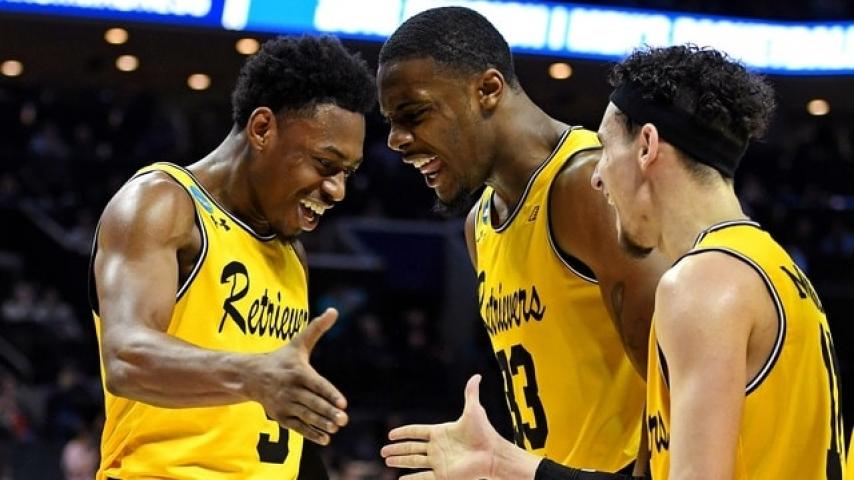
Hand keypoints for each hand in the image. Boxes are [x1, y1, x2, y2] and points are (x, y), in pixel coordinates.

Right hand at [245, 308, 347, 444]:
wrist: (251, 376)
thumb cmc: (281, 359)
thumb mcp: (298, 343)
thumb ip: (317, 328)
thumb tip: (334, 310)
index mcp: (298, 372)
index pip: (317, 385)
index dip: (330, 394)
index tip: (343, 403)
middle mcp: (291, 389)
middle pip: (313, 403)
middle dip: (328, 412)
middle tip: (344, 419)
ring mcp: (284, 404)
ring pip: (306, 416)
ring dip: (321, 423)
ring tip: (336, 427)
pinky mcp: (280, 416)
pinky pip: (297, 427)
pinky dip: (311, 433)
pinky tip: (326, 438)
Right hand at [381, 375, 501, 479]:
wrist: (493, 455)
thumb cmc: (484, 433)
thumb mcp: (474, 411)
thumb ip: (471, 393)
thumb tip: (477, 375)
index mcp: (440, 432)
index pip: (417, 432)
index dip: (404, 432)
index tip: (391, 434)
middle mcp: (437, 448)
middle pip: (411, 448)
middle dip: (396, 449)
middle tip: (383, 451)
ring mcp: (439, 462)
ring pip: (414, 461)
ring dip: (400, 461)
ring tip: (387, 461)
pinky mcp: (443, 475)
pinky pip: (423, 477)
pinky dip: (412, 479)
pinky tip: (400, 479)